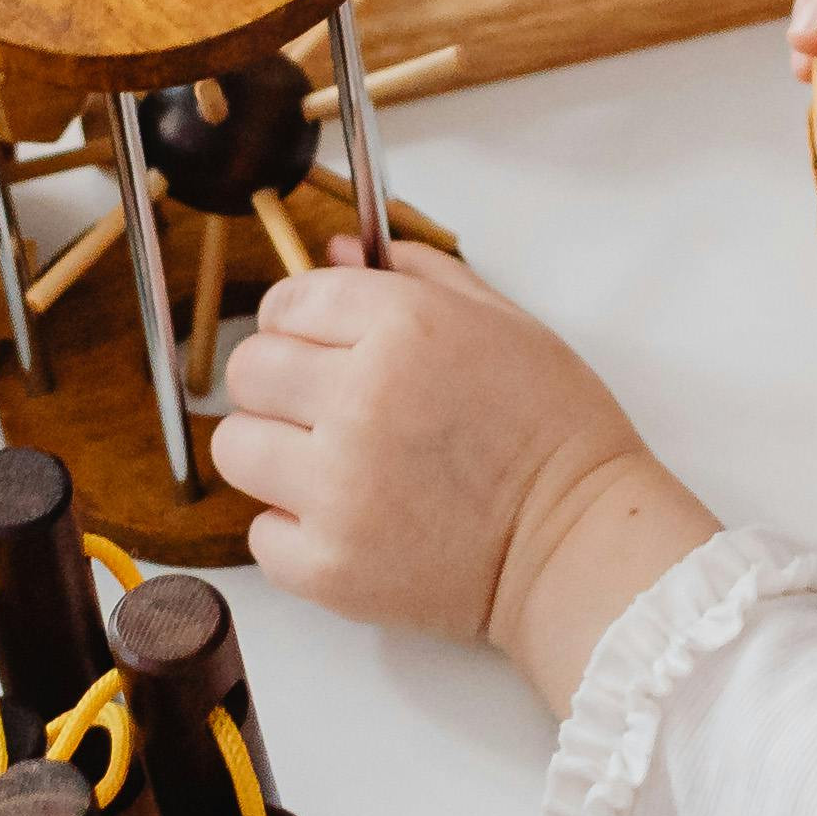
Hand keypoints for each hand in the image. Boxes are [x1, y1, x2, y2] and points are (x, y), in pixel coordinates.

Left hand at [213, 246, 720, 710]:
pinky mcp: (329, 565)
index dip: (300, 319)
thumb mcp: (503, 322)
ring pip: (236, 446)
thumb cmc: (554, 430)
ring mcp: (339, 488)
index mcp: (405, 327)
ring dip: (275, 452)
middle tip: (325, 405)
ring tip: (332, 466)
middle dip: (280, 380)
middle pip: (249, 369)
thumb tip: (332, 250)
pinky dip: (294, 531)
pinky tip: (349, 523)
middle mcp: (360, 400)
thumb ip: (415, 274)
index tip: (318, 341)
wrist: (580, 544)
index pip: (287, 301)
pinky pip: (260, 533)